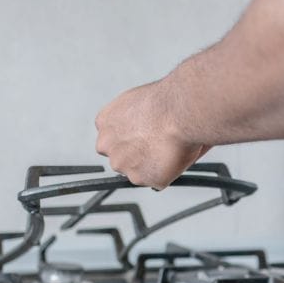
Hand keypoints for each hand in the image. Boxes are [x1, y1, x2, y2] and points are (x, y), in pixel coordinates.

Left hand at [94, 82, 208, 188]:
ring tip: (170, 149)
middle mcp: (107, 145)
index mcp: (105, 121)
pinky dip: (167, 174)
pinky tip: (175, 157)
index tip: (143, 137)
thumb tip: (146, 129)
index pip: (112, 138)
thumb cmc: (166, 101)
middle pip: (120, 157)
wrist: (179, 112)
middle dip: (137, 156)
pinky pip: (156, 181)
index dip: (131, 139)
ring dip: (151, 166)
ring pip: (137, 172)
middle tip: (158, 146)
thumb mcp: (140, 102)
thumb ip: (134, 120)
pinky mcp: (141, 178)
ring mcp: (122, 164)